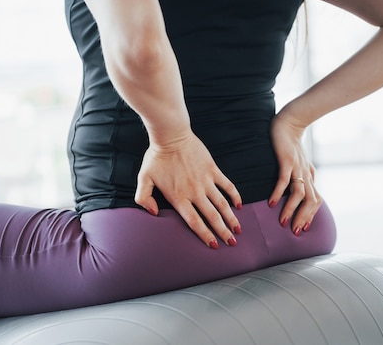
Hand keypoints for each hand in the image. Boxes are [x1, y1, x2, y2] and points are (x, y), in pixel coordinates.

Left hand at [134, 131, 241, 247]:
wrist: (171, 135)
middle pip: (212, 217)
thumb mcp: (144, 178)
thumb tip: (153, 213)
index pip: (195, 222)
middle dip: (223, 232)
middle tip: (232, 242)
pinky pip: (227, 185)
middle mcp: (195, 192)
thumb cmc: (156, 157)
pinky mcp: (213, 169)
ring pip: (222, 204)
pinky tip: (239, 205)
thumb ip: (144, 198)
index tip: (215, 245)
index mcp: (179, 197)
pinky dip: (234, 195)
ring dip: (231, 218)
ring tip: (238, 229)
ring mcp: (206, 181)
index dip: (205, 235)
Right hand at [269, 113, 321, 235]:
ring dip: (291, 210)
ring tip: (283, 222)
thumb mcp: (299, 164)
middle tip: (294, 232)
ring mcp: (297, 168)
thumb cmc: (291, 144)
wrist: (289, 123)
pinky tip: (272, 203)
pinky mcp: (287, 160)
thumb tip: (296, 193)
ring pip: (299, 194)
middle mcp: (306, 175)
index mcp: (310, 177)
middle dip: (303, 218)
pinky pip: (284, 180)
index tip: (302, 229)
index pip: (316, 201)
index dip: (310, 216)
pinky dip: (279, 193)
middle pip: (311, 202)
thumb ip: (300, 177)